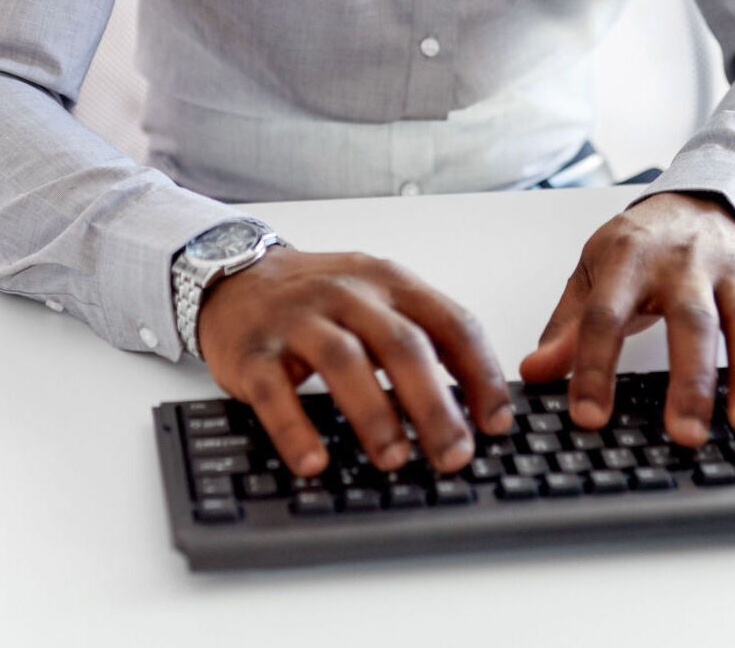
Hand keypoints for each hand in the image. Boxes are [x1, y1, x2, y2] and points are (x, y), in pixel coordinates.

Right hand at [195, 248, 513, 478]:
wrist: (237, 274)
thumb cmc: (319, 298)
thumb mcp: (378, 300)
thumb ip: (421, 338)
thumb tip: (473, 406)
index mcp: (391, 282)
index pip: (451, 322)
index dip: (481, 373)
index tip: (497, 422)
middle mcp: (349, 293)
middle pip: (402, 345)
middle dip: (434, 405)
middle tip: (454, 454)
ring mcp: (299, 319)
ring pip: (344, 362)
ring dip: (374, 414)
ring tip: (394, 459)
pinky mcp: (254, 349)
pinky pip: (275, 390)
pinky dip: (296, 428)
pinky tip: (314, 461)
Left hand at [519, 192, 734, 445]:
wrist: (696, 199)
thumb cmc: (639, 245)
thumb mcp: (593, 273)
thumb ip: (567, 324)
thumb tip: (535, 371)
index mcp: (631, 256)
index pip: (607, 314)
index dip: (594, 365)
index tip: (589, 415)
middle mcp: (686, 263)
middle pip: (689, 320)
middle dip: (688, 378)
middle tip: (683, 433)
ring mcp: (733, 274)